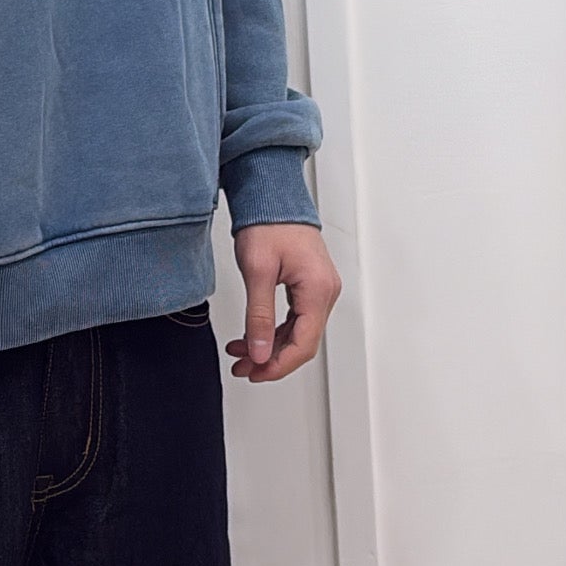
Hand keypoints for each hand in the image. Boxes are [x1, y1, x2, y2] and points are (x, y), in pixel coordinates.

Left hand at [225, 223, 340, 382]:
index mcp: (318, 289)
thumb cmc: (268, 221)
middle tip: (242, 368)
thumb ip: (258, 315)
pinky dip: (273, 330)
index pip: (303, 344)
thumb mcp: (257, 270)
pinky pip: (295, 318)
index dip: (277, 365)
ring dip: (269, 346)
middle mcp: (325, 291)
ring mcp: (319, 288)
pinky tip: (251, 335)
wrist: (272, 193)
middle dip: (270, 359)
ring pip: (297, 332)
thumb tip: (258, 352)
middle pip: (302, 342)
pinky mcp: (309, 284)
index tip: (254, 373)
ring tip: (240, 354)